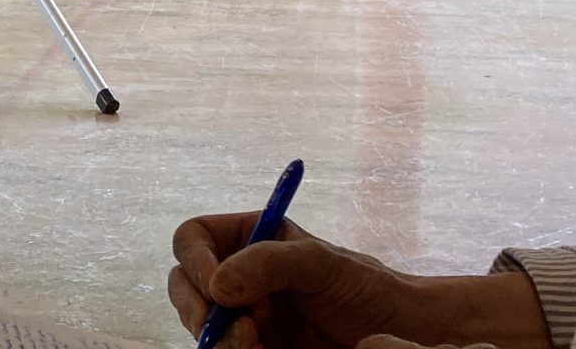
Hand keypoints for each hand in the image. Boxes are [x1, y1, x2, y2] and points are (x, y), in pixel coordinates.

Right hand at [167, 216, 547, 348]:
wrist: (392, 334)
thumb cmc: (364, 289)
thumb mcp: (321, 264)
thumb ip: (269, 263)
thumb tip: (218, 285)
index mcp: (248, 238)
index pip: (193, 238)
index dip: (195, 260)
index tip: (216, 285)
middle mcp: (237, 275)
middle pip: (184, 286)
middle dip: (199, 309)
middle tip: (236, 328)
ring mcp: (242, 316)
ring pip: (198, 327)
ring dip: (218, 340)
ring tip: (257, 345)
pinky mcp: (252, 348)